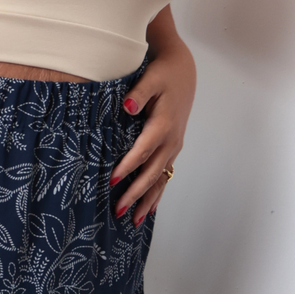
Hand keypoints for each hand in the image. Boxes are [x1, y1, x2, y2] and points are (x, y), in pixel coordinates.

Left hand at [111, 31, 195, 224]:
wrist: (183, 72)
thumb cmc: (163, 74)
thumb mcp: (151, 78)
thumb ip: (138, 93)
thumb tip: (126, 106)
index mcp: (163, 124)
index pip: (143, 150)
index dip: (128, 166)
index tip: (111, 180)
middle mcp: (171, 140)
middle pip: (152, 171)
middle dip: (135, 193)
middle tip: (118, 210)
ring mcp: (173, 146)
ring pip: (160, 178)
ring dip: (147, 200)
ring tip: (133, 221)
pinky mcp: (172, 148)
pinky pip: (164, 175)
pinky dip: (157, 193)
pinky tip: (148, 210)